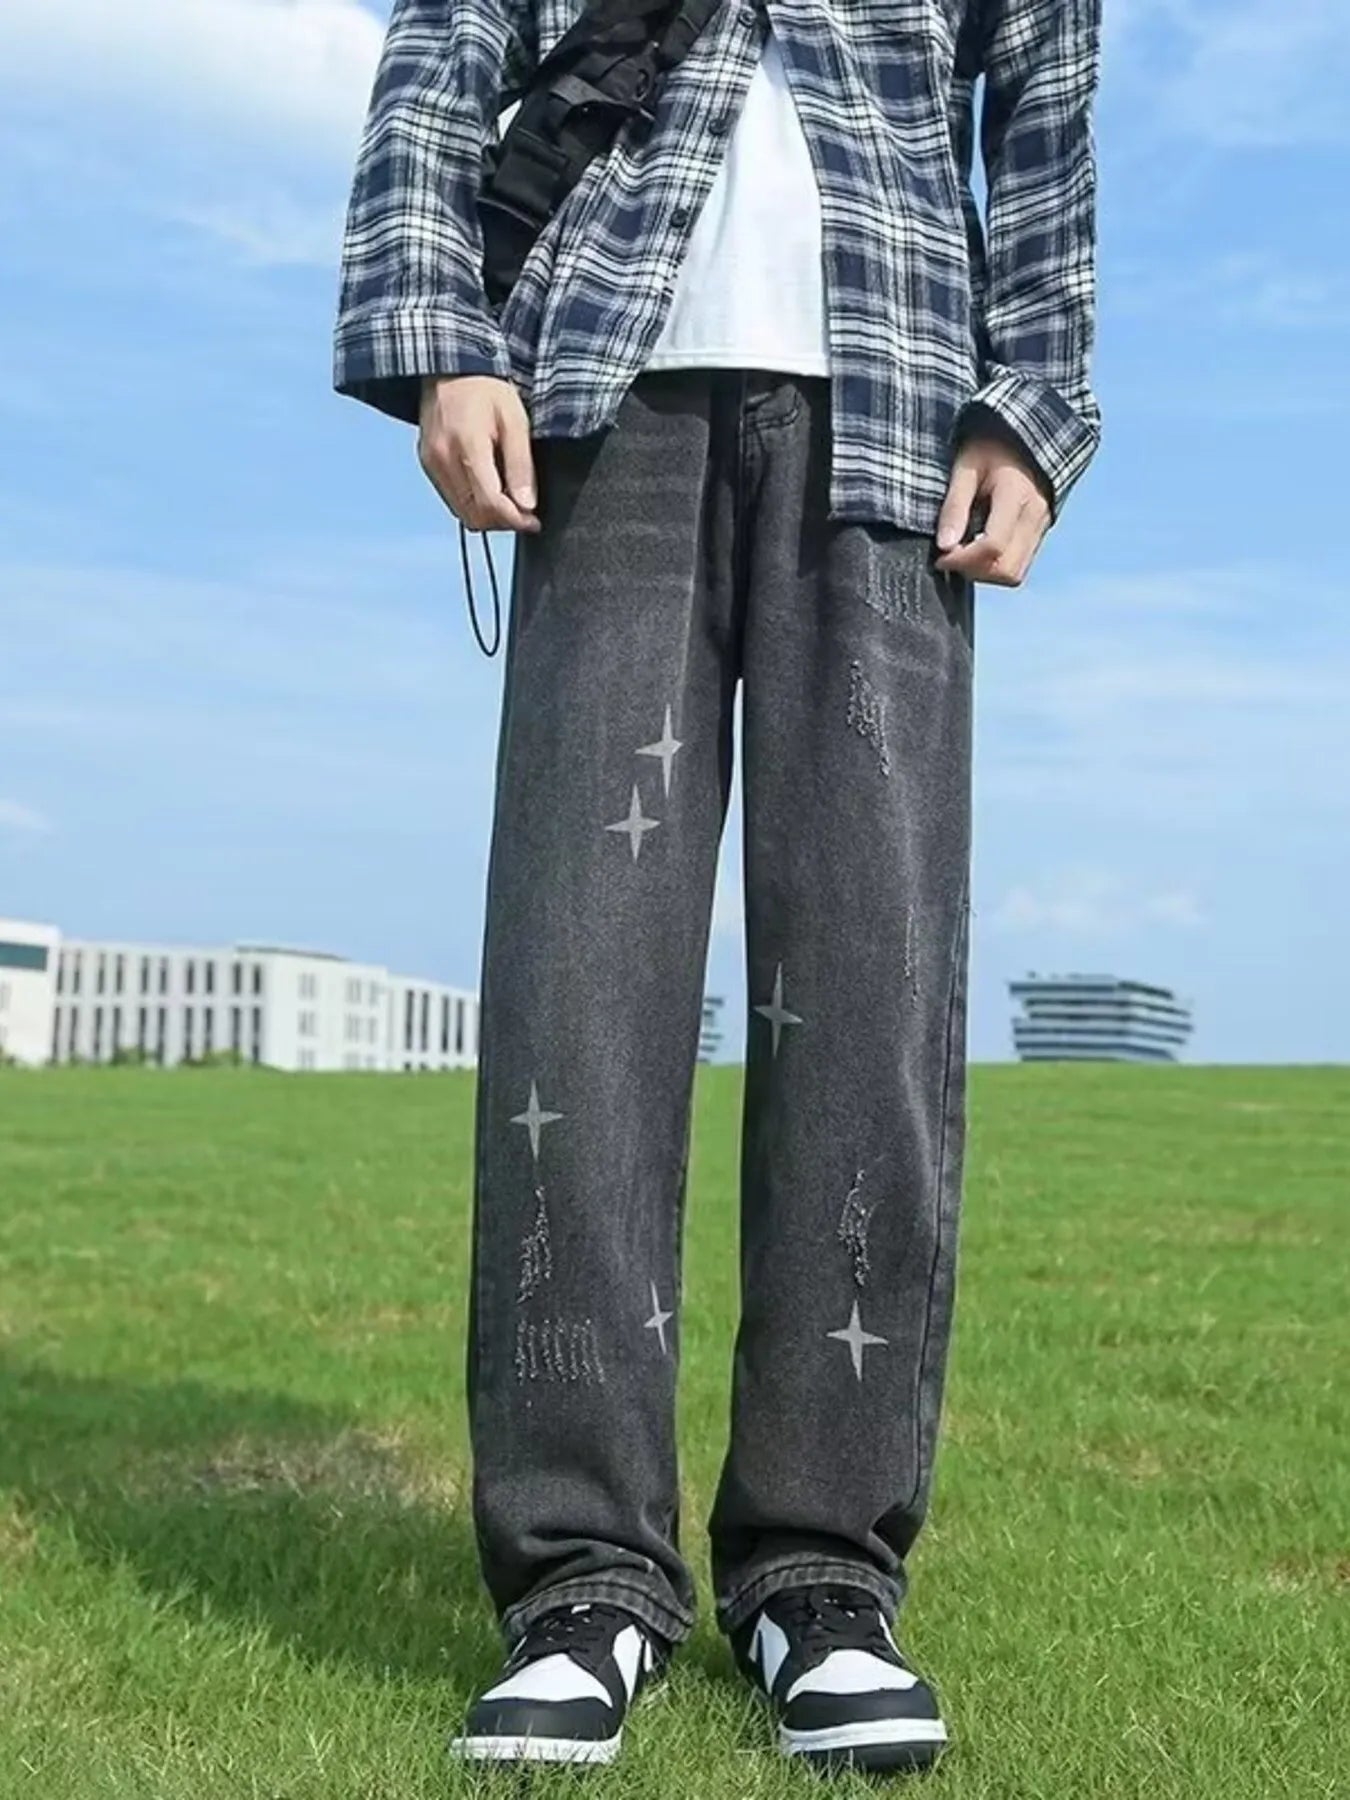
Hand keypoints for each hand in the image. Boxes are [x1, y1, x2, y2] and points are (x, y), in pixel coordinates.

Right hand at [418, 375, 540, 534]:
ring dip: (488, 516)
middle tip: (525, 513)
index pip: (490, 502)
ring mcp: (431, 463)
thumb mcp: (515, 420)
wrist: (450, 368)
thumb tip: (527, 506)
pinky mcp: (427, 464)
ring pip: (462, 512)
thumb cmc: (487, 389)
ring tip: (510, 502)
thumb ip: (520, 465)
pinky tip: (490, 490)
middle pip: (474, 514)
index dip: (514, 519)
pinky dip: (473, 504)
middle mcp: (443, 459)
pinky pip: (452, 499)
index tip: (534, 521)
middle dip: (503, 521)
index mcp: (467, 445)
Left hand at [934, 436, 1050, 585]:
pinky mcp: (1039, 532)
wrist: (1027, 433)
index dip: (962, 559)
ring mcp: (1041, 526)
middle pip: (1007, 570)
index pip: (993, 546)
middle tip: (951, 556)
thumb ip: (955, 506)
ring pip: (1015, 573)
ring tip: (964, 552)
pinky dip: (996, 565)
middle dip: (974, 571)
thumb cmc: (991, 445)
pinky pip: (1019, 564)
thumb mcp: (966, 467)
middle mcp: (1035, 515)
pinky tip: (979, 547)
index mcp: (1016, 494)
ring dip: (985, 572)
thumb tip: (944, 546)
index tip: (941, 555)